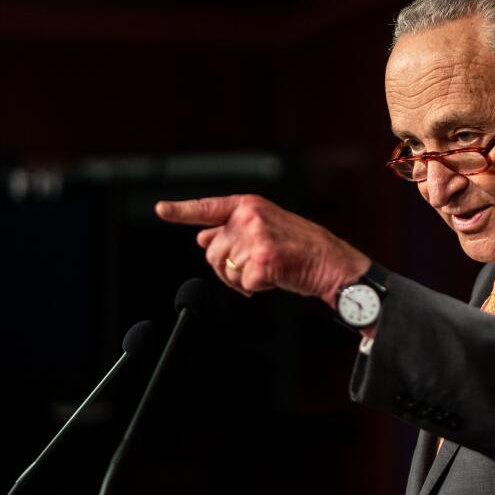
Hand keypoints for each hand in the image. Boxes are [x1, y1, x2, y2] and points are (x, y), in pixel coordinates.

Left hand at [156, 194, 370, 304]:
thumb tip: (202, 238)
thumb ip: (233, 230)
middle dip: (225, 266)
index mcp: (250, 205)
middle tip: (253, 267)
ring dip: (239, 280)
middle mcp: (249, 218)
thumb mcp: (266, 228)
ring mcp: (256, 239)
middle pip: (212, 251)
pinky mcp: (262, 262)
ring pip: (223, 270)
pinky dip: (255, 289)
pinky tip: (275, 278)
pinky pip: (241, 285)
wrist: (333, 263)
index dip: (181, 210)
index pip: (208, 208)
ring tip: (266, 272)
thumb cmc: (302, 248)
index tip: (161, 209)